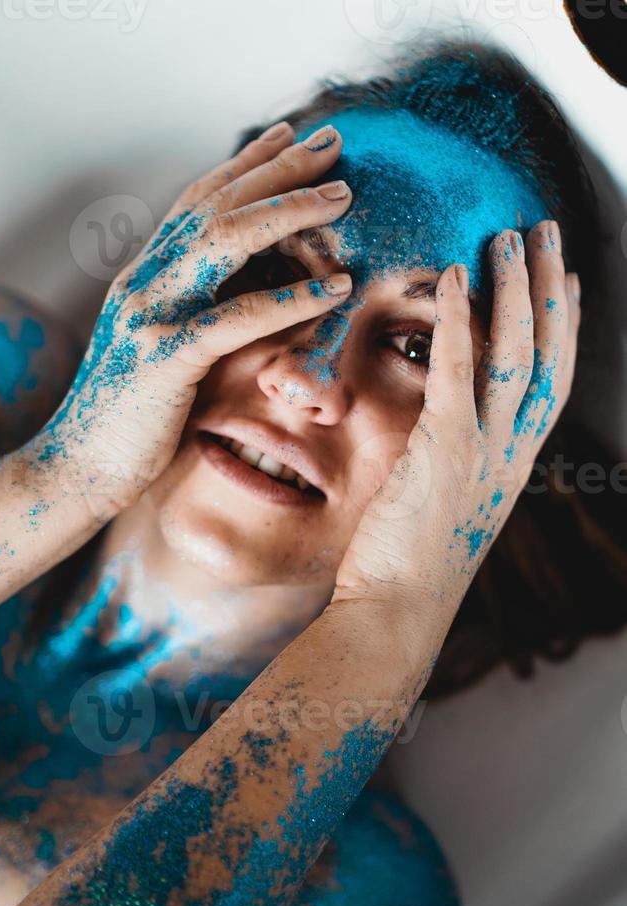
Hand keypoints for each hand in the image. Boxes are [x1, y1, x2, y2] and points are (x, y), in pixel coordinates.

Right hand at [33, 122, 352, 511]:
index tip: (292, 138)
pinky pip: (234, 318)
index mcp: (144, 275)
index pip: (198, 201)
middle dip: (279, 169)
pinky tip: (334, 288)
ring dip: (289, 213)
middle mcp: (144, 281)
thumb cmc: (131, 414)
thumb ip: (192, 311)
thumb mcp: (162, 347)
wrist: (80, 467)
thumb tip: (244, 292)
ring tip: (343, 198)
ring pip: (224, 241)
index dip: (247, 165)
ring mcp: (150, 314)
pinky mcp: (164, 358)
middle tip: (334, 143)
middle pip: (217, 204)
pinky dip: (288, 299)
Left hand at [333, 222, 580, 629]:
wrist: (397, 613)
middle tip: (546, 234)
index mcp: (513, 465)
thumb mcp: (447, 503)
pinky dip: (461, 320)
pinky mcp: (445, 449)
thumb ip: (454, 460)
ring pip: (515, 354)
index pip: (553, 383)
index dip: (564, 328)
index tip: (565, 282)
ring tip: (510, 236)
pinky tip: (456, 276)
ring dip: (515, 289)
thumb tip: (441, 428)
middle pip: (548, 356)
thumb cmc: (409, 564)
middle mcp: (512, 454)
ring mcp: (484, 451)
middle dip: (550, 290)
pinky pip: (459, 371)